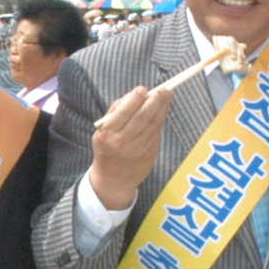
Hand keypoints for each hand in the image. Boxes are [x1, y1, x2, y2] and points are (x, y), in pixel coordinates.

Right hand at [89, 85, 174, 210]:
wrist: (113, 180)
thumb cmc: (107, 149)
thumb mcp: (102, 131)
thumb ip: (115, 112)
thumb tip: (134, 95)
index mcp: (108, 135)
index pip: (124, 113)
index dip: (135, 99)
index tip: (143, 88)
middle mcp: (123, 142)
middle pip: (142, 118)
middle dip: (154, 101)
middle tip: (163, 89)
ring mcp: (138, 150)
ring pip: (153, 125)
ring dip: (162, 108)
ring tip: (167, 95)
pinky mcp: (149, 155)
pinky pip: (156, 133)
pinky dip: (161, 119)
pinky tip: (164, 109)